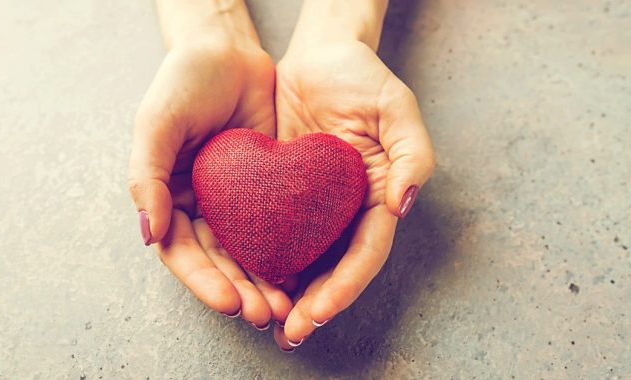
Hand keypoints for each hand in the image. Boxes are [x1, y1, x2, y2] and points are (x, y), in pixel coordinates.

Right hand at [129, 1, 291, 329]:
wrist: (228, 50)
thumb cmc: (183, 81)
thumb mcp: (156, 123)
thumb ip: (147, 177)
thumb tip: (150, 235)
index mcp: (169, 198)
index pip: (182, 253)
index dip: (204, 282)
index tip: (231, 302)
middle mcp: (201, 206)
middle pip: (219, 262)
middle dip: (241, 291)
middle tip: (267, 314)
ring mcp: (235, 200)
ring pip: (249, 252)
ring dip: (265, 282)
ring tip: (287, 306)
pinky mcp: (267, 188)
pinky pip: (277, 226)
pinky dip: (286, 251)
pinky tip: (302, 271)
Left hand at [273, 11, 434, 347]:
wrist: (319, 56)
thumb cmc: (363, 78)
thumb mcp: (398, 108)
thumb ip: (412, 154)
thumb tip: (404, 204)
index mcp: (377, 195)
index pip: (366, 251)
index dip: (346, 285)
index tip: (320, 311)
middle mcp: (347, 207)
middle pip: (335, 266)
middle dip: (317, 303)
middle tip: (292, 331)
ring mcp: (315, 204)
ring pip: (305, 258)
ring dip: (290, 293)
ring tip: (270, 320)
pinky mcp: (284, 192)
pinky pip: (276, 232)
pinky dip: (267, 260)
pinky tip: (250, 279)